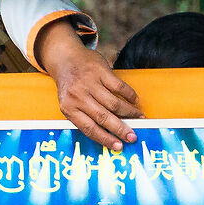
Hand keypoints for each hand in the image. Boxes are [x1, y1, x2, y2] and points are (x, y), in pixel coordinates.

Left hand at [34, 21, 137, 149]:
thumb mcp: (69, 103)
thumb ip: (84, 117)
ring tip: (139, 118)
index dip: (105, 139)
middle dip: (120, 129)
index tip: (118, 146)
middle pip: (103, 117)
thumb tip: (109, 135)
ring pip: (114, 103)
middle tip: (133, 136)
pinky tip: (135, 101)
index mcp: (69, 108)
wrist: (65, 58)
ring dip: (129, 112)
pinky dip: (130, 95)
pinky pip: (119, 86)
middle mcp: (78, 96)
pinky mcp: (100, 71)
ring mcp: (89, 82)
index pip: (89, 128)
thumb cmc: (70, 86)